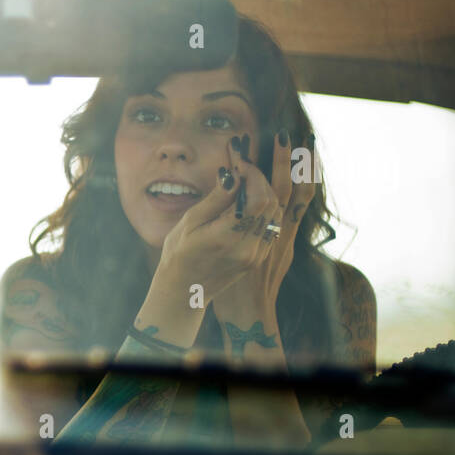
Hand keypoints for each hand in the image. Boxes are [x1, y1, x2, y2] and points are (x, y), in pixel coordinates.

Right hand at [154, 134, 282, 301]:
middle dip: (262, 178)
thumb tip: (234, 173)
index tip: (240, 163)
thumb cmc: (178, 255)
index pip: (258, 197)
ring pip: (276, 213)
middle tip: (245, 166)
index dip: (254, 174)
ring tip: (250, 177)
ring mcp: (257, 255)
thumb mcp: (189, 223)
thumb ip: (216, 198)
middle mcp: (247, 248)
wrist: (184, 291)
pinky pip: (272, 226)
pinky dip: (267, 207)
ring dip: (267, 190)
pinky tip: (254, 196)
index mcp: (227, 238)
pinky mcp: (259, 257)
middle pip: (272, 203)